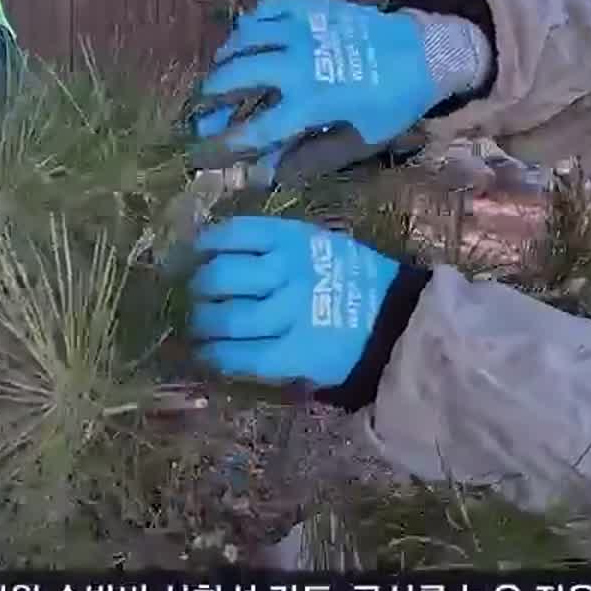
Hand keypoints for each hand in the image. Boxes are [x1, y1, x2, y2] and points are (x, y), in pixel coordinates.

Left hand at [187, 216, 397, 388]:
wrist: (398, 321)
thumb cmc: (356, 280)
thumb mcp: (321, 245)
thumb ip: (277, 246)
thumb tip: (217, 253)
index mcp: (292, 239)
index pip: (232, 234)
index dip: (204, 246)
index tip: (193, 255)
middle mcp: (287, 271)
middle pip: (220, 276)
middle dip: (199, 288)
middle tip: (195, 296)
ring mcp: (290, 313)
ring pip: (226, 318)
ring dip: (203, 325)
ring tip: (200, 329)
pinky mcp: (294, 352)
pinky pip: (243, 356)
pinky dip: (218, 356)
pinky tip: (209, 355)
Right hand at [190, 0, 442, 172]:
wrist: (423, 51)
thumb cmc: (393, 102)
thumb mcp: (359, 140)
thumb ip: (310, 158)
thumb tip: (266, 175)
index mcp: (313, 102)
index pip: (256, 130)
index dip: (223, 145)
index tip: (202, 154)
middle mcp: (299, 62)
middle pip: (237, 77)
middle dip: (212, 97)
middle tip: (204, 110)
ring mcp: (303, 29)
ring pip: (244, 38)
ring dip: (227, 59)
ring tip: (222, 74)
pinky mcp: (310, 6)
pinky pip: (266, 8)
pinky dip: (252, 23)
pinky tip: (251, 37)